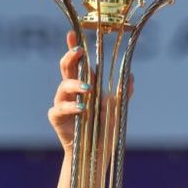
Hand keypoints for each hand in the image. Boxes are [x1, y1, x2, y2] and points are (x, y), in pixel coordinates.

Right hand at [47, 31, 134, 153]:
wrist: (95, 154)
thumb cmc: (104, 129)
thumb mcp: (117, 110)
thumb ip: (122, 94)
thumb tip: (130, 76)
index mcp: (84, 84)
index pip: (78, 62)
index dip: (73, 46)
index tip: (73, 32)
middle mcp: (71, 91)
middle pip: (66, 68)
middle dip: (70, 57)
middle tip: (79, 52)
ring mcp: (62, 103)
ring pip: (63, 86)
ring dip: (76, 85)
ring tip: (89, 89)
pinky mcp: (57, 117)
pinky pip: (60, 108)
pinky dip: (71, 107)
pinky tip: (82, 108)